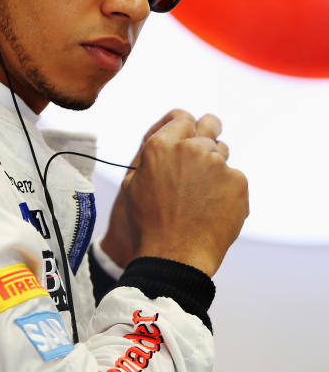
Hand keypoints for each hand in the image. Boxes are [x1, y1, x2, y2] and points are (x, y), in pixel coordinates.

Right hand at [119, 111, 247, 275]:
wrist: (175, 254)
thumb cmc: (149, 222)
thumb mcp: (133, 183)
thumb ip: (150, 155)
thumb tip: (164, 142)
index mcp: (160, 146)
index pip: (182, 117)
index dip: (185, 126)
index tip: (189, 133)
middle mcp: (190, 148)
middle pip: (209, 125)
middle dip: (207, 135)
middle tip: (203, 152)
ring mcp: (217, 164)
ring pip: (223, 151)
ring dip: (215, 164)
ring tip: (201, 192)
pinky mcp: (238, 181)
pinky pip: (234, 176)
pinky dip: (227, 188)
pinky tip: (212, 207)